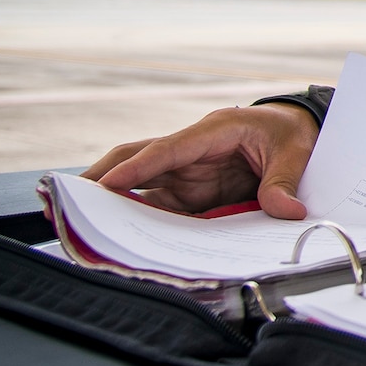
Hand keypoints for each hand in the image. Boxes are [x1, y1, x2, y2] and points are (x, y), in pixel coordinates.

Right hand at [81, 103, 320, 218]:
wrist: (299, 127)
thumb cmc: (293, 132)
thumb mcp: (297, 152)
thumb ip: (284, 182)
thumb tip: (285, 212)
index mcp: (213, 131)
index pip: (167, 150)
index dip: (135, 169)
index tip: (103, 186)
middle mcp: (191, 150)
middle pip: (136, 161)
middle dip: (102, 178)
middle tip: (66, 201)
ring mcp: (188, 170)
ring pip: (140, 184)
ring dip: (113, 202)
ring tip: (80, 224)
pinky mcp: (192, 189)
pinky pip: (159, 204)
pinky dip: (138, 218)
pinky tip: (122, 238)